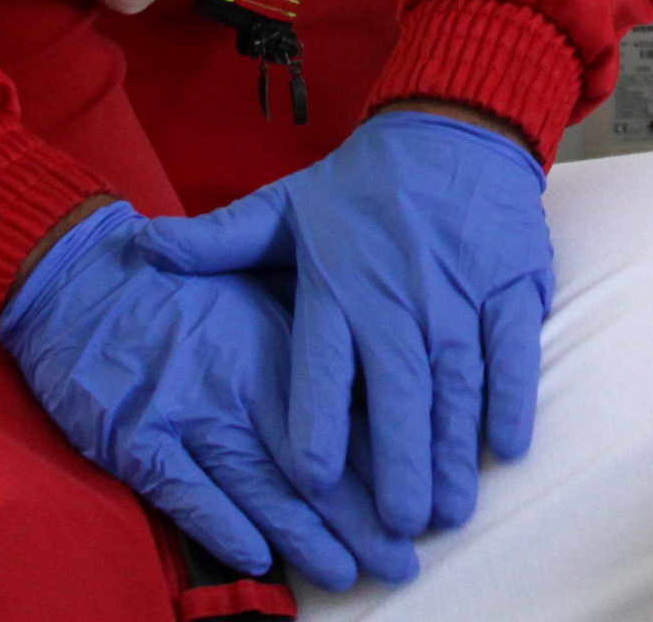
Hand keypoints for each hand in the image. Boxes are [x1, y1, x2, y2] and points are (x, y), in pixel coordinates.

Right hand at [0, 200, 417, 590]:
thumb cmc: (179, 288)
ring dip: (306, 538)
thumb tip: (376, 390)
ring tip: (347, 573)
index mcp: (278, 347)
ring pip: (260, 488)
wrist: (81, 279)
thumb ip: (310, 341)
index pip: (346, 417)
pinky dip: (223, 529)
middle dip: (360, 520)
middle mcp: (241, 383)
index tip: (420, 506)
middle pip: (313, 464)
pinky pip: (188, 494)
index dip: (385, 466)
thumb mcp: (258, 294)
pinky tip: (259, 560)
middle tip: (402, 563)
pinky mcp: (136, 439)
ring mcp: (188, 413)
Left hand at [142, 110, 552, 540]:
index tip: (311, 483)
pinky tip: (506, 447)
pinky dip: (511, 399)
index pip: (321, 371)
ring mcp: (460, 292)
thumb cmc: (363, 182)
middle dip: (400, 466)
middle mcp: (398, 297)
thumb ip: (217, 240)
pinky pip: (513, 351)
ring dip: (455, 450)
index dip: (315, 430)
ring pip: (457, 384)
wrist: (453, 126)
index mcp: (336, 286)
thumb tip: (139, 249)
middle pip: (398, 394)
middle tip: (400, 525)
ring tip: (450, 510)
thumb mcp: (283, 206)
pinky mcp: (512, 283)